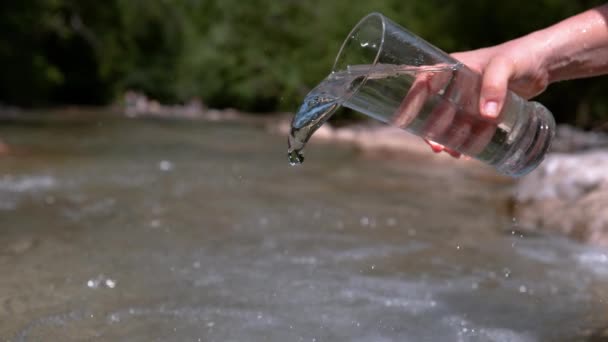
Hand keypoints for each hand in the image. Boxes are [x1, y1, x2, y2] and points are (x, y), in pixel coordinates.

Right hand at [423, 36, 551, 156]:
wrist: (543, 63)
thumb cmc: (521, 56)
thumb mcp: (505, 66)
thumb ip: (494, 86)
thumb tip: (486, 115)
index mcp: (451, 66)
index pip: (423, 83)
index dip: (411, 102)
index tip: (404, 122)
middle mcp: (454, 83)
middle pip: (433, 109)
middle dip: (432, 130)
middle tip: (437, 147)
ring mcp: (467, 98)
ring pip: (449, 122)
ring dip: (448, 139)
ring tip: (454, 154)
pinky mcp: (480, 109)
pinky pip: (467, 127)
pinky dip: (465, 140)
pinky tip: (468, 153)